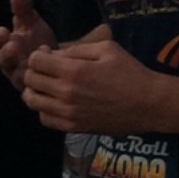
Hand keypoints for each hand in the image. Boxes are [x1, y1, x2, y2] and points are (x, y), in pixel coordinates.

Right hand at [0, 0, 55, 91]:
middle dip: (6, 54)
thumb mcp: (31, 22)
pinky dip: (42, 79)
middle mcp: (10, 64)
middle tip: (13, 46)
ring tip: (31, 58)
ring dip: (22, 68)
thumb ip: (23, 9)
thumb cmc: (38, 40)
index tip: (3, 31)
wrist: (56, 62)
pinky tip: (51, 69)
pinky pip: (35, 89)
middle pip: (2, 61)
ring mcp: (23, 79)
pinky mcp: (36, 91)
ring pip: (17, 78)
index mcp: (5, 45)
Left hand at [22, 39, 163, 134]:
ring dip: (34, 90)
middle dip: (33, 70)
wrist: (148, 105)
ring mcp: (69, 114)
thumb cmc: (129, 72)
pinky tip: (55, 102)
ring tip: (46, 85)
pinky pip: (45, 119)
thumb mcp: (105, 49)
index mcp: (73, 71)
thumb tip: (55, 55)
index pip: (36, 61)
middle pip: (30, 81)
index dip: (38, 54)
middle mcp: (66, 94)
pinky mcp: (74, 128)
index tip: (48, 54)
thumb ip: (76, 50)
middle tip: (45, 68)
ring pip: (33, 102)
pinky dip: (44, 109)